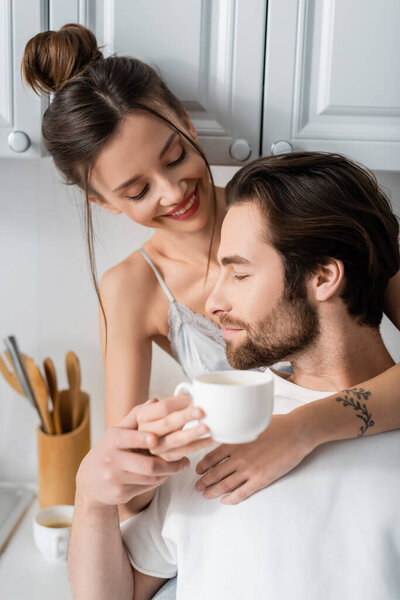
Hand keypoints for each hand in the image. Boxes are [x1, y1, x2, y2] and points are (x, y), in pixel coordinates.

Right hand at [76, 398, 189, 508]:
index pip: (127, 439)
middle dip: (170, 465)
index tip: (154, 438)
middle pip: (146, 465)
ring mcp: (114, 479)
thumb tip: (156, 401)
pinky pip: (147, 487)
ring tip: (180, 465)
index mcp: (112, 440)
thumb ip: (136, 416)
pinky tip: (166, 474)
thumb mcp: (118, 432)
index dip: (141, 439)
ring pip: (150, 478)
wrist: (90, 482)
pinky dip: (160, 480)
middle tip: (186, 460)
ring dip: (168, 473)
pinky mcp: (119, 494)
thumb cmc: (110, 451)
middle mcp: (111, 460)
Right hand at [136, 394, 215, 460]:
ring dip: (193, 434)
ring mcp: (156, 447)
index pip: (162, 407)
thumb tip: (191, 393)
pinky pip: (185, 452)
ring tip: (208, 427)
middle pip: (168, 423)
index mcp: (143, 415)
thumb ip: (171, 402)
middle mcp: (147, 432)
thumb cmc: (156, 420)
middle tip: (201, 411)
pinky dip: (200, 446)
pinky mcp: (167, 458)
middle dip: (185, 417)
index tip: (191, 398)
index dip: (178, 402)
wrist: (143, 444)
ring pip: (176, 440)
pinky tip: (212, 439)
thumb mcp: (156, 408)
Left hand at [195, 411, 314, 504]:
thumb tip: (228, 431)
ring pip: (225, 485)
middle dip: (204, 482)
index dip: (202, 466)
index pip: (210, 457)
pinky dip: (231, 499)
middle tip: (197, 487)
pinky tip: (225, 501)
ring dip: (213, 492)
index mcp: (234, 441)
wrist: (297, 432)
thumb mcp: (251, 423)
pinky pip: (242, 493)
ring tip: (206, 495)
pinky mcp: (261, 479)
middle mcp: (238, 457)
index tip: (197, 470)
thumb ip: (237, 431)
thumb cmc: (277, 424)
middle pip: (215, 473)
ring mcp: (249, 469)